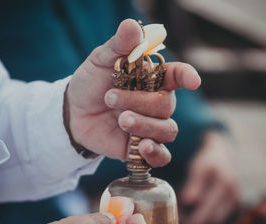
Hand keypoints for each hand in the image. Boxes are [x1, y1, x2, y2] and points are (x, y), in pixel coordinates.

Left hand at [65, 19, 200, 166]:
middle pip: (166, 105)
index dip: (187, 77)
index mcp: (153, 79)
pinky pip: (161, 156)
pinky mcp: (142, 148)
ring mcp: (151, 126)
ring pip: (167, 130)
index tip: (192, 81)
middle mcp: (156, 103)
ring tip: (120, 120)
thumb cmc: (91, 83)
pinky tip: (142, 146)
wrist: (73, 113)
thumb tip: (132, 25)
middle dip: (139, 102)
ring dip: (144, 124)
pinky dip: (155, 153)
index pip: (177, 76)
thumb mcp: (100, 60)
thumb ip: (119, 45)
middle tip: (110, 98)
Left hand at [180, 131, 238, 223]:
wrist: (223, 154)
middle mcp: (233, 194)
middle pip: (213, 219)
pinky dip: (207, 220)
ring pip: (217, 221)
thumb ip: (194, 184)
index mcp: (224, 183)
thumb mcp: (198, 168)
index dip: (193, 222)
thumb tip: (187, 201)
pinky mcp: (235, 204)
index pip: (208, 210)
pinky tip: (195, 217)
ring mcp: (236, 200)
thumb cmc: (207, 161)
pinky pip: (220, 217)